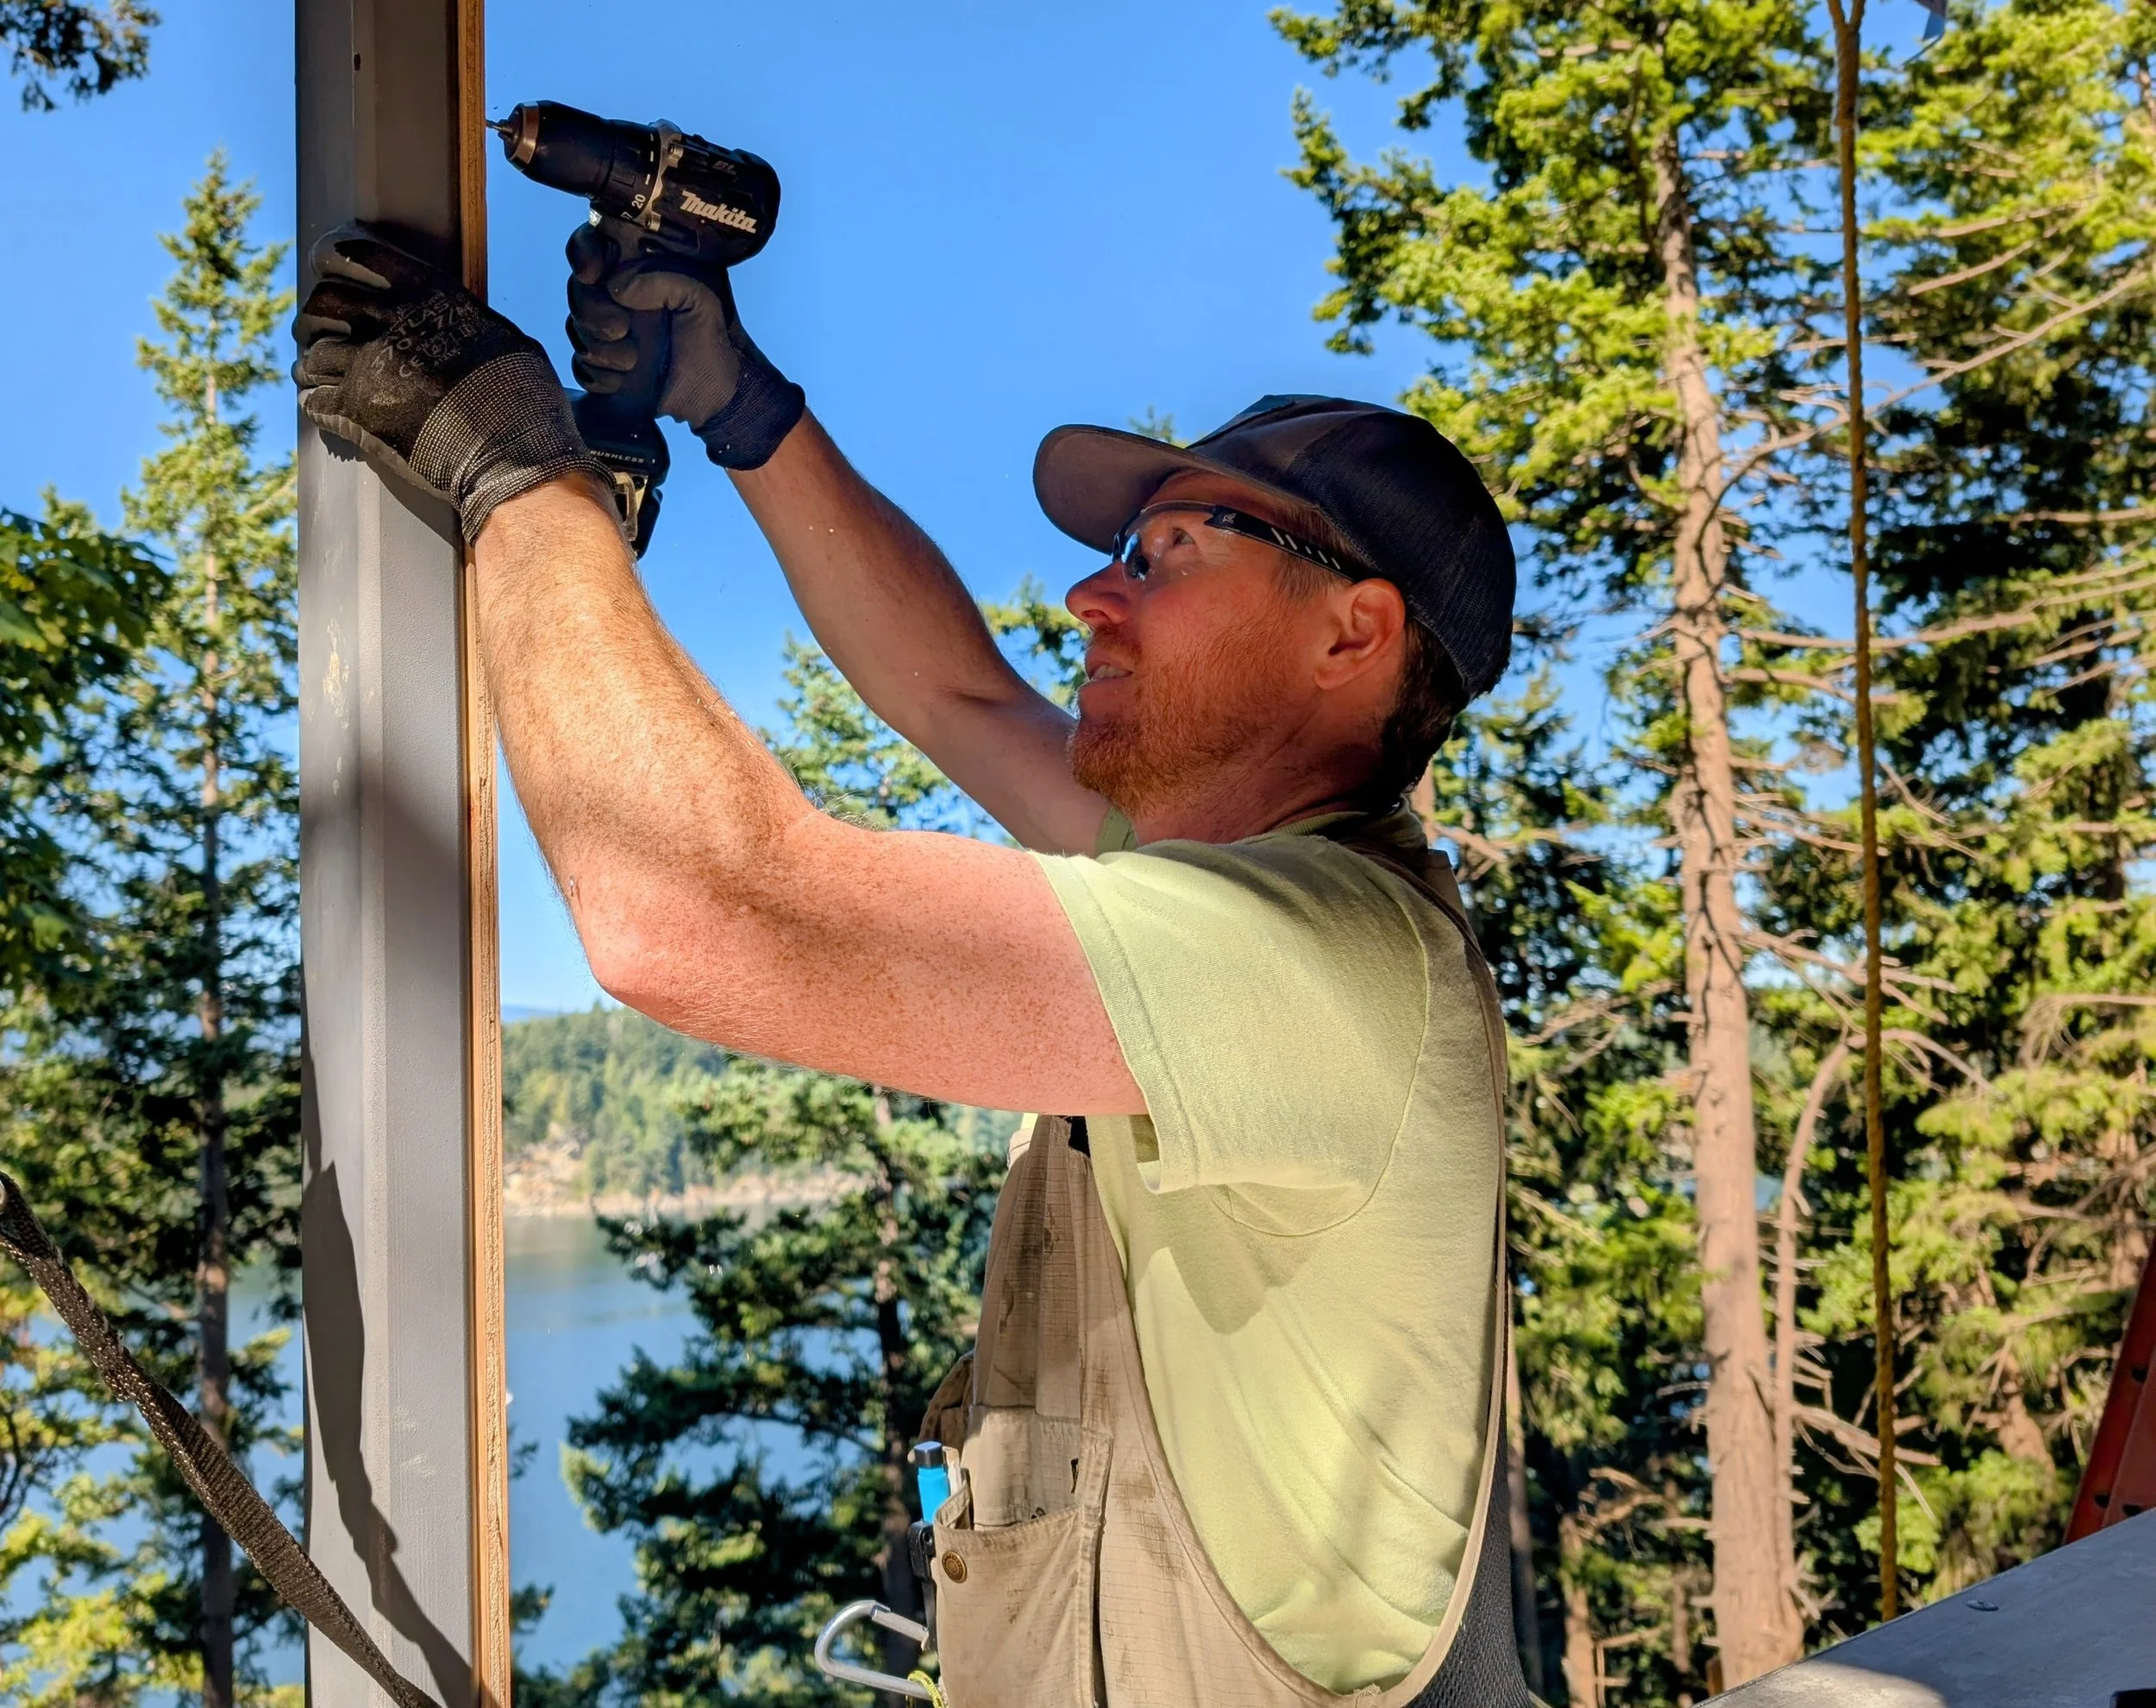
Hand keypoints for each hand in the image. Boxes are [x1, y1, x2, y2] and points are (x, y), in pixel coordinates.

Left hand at [294, 224, 609, 541]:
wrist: (513, 458)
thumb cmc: (525, 402)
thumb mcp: (507, 340)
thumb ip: (468, 322)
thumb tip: (464, 322)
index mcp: (427, 296)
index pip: (358, 255)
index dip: (334, 257)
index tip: (325, 264)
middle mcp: (390, 324)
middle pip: (324, 303)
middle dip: (318, 316)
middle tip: (319, 329)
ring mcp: (367, 368)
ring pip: (312, 353)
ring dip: (313, 362)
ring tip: (316, 371)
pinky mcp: (356, 414)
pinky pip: (314, 400)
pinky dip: (315, 400)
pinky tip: (320, 403)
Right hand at [566, 223, 804, 469]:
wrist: (718, 397)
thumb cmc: (715, 341)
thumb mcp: (702, 299)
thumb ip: (664, 280)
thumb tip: (617, 287)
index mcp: (642, 267)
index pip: (596, 243)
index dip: (585, 253)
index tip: (592, 273)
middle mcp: (621, 294)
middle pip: (578, 288)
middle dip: (593, 311)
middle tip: (620, 329)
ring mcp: (609, 329)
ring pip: (576, 326)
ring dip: (600, 347)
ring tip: (632, 360)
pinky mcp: (604, 366)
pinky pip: (580, 364)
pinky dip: (597, 375)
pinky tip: (621, 381)